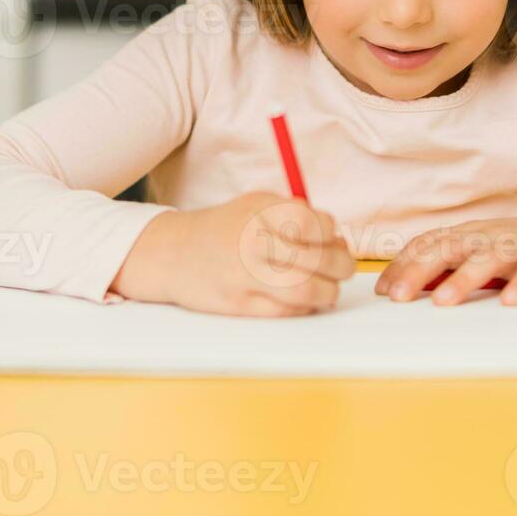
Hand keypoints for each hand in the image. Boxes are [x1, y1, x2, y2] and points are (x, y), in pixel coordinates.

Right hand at [110, 191, 355, 316]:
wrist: (173, 254)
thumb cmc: (225, 227)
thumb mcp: (257, 203)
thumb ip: (297, 213)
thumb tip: (339, 240)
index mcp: (262, 212)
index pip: (318, 224)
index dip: (333, 235)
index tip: (331, 240)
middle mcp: (255, 242)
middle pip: (319, 258)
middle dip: (342, 266)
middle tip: (342, 269)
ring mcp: (247, 276)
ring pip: (308, 290)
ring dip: (329, 293)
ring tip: (328, 290)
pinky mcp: (240, 305)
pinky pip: (287, 312)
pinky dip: (305, 308)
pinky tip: (304, 301)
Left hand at [373, 208, 516, 306]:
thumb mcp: (479, 254)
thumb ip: (447, 267)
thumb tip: (407, 286)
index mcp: (467, 235)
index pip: (427, 245)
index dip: (402, 265)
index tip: (381, 291)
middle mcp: (487, 237)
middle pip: (448, 249)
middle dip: (420, 272)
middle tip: (398, 297)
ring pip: (487, 258)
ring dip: (464, 279)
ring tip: (444, 301)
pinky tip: (510, 301)